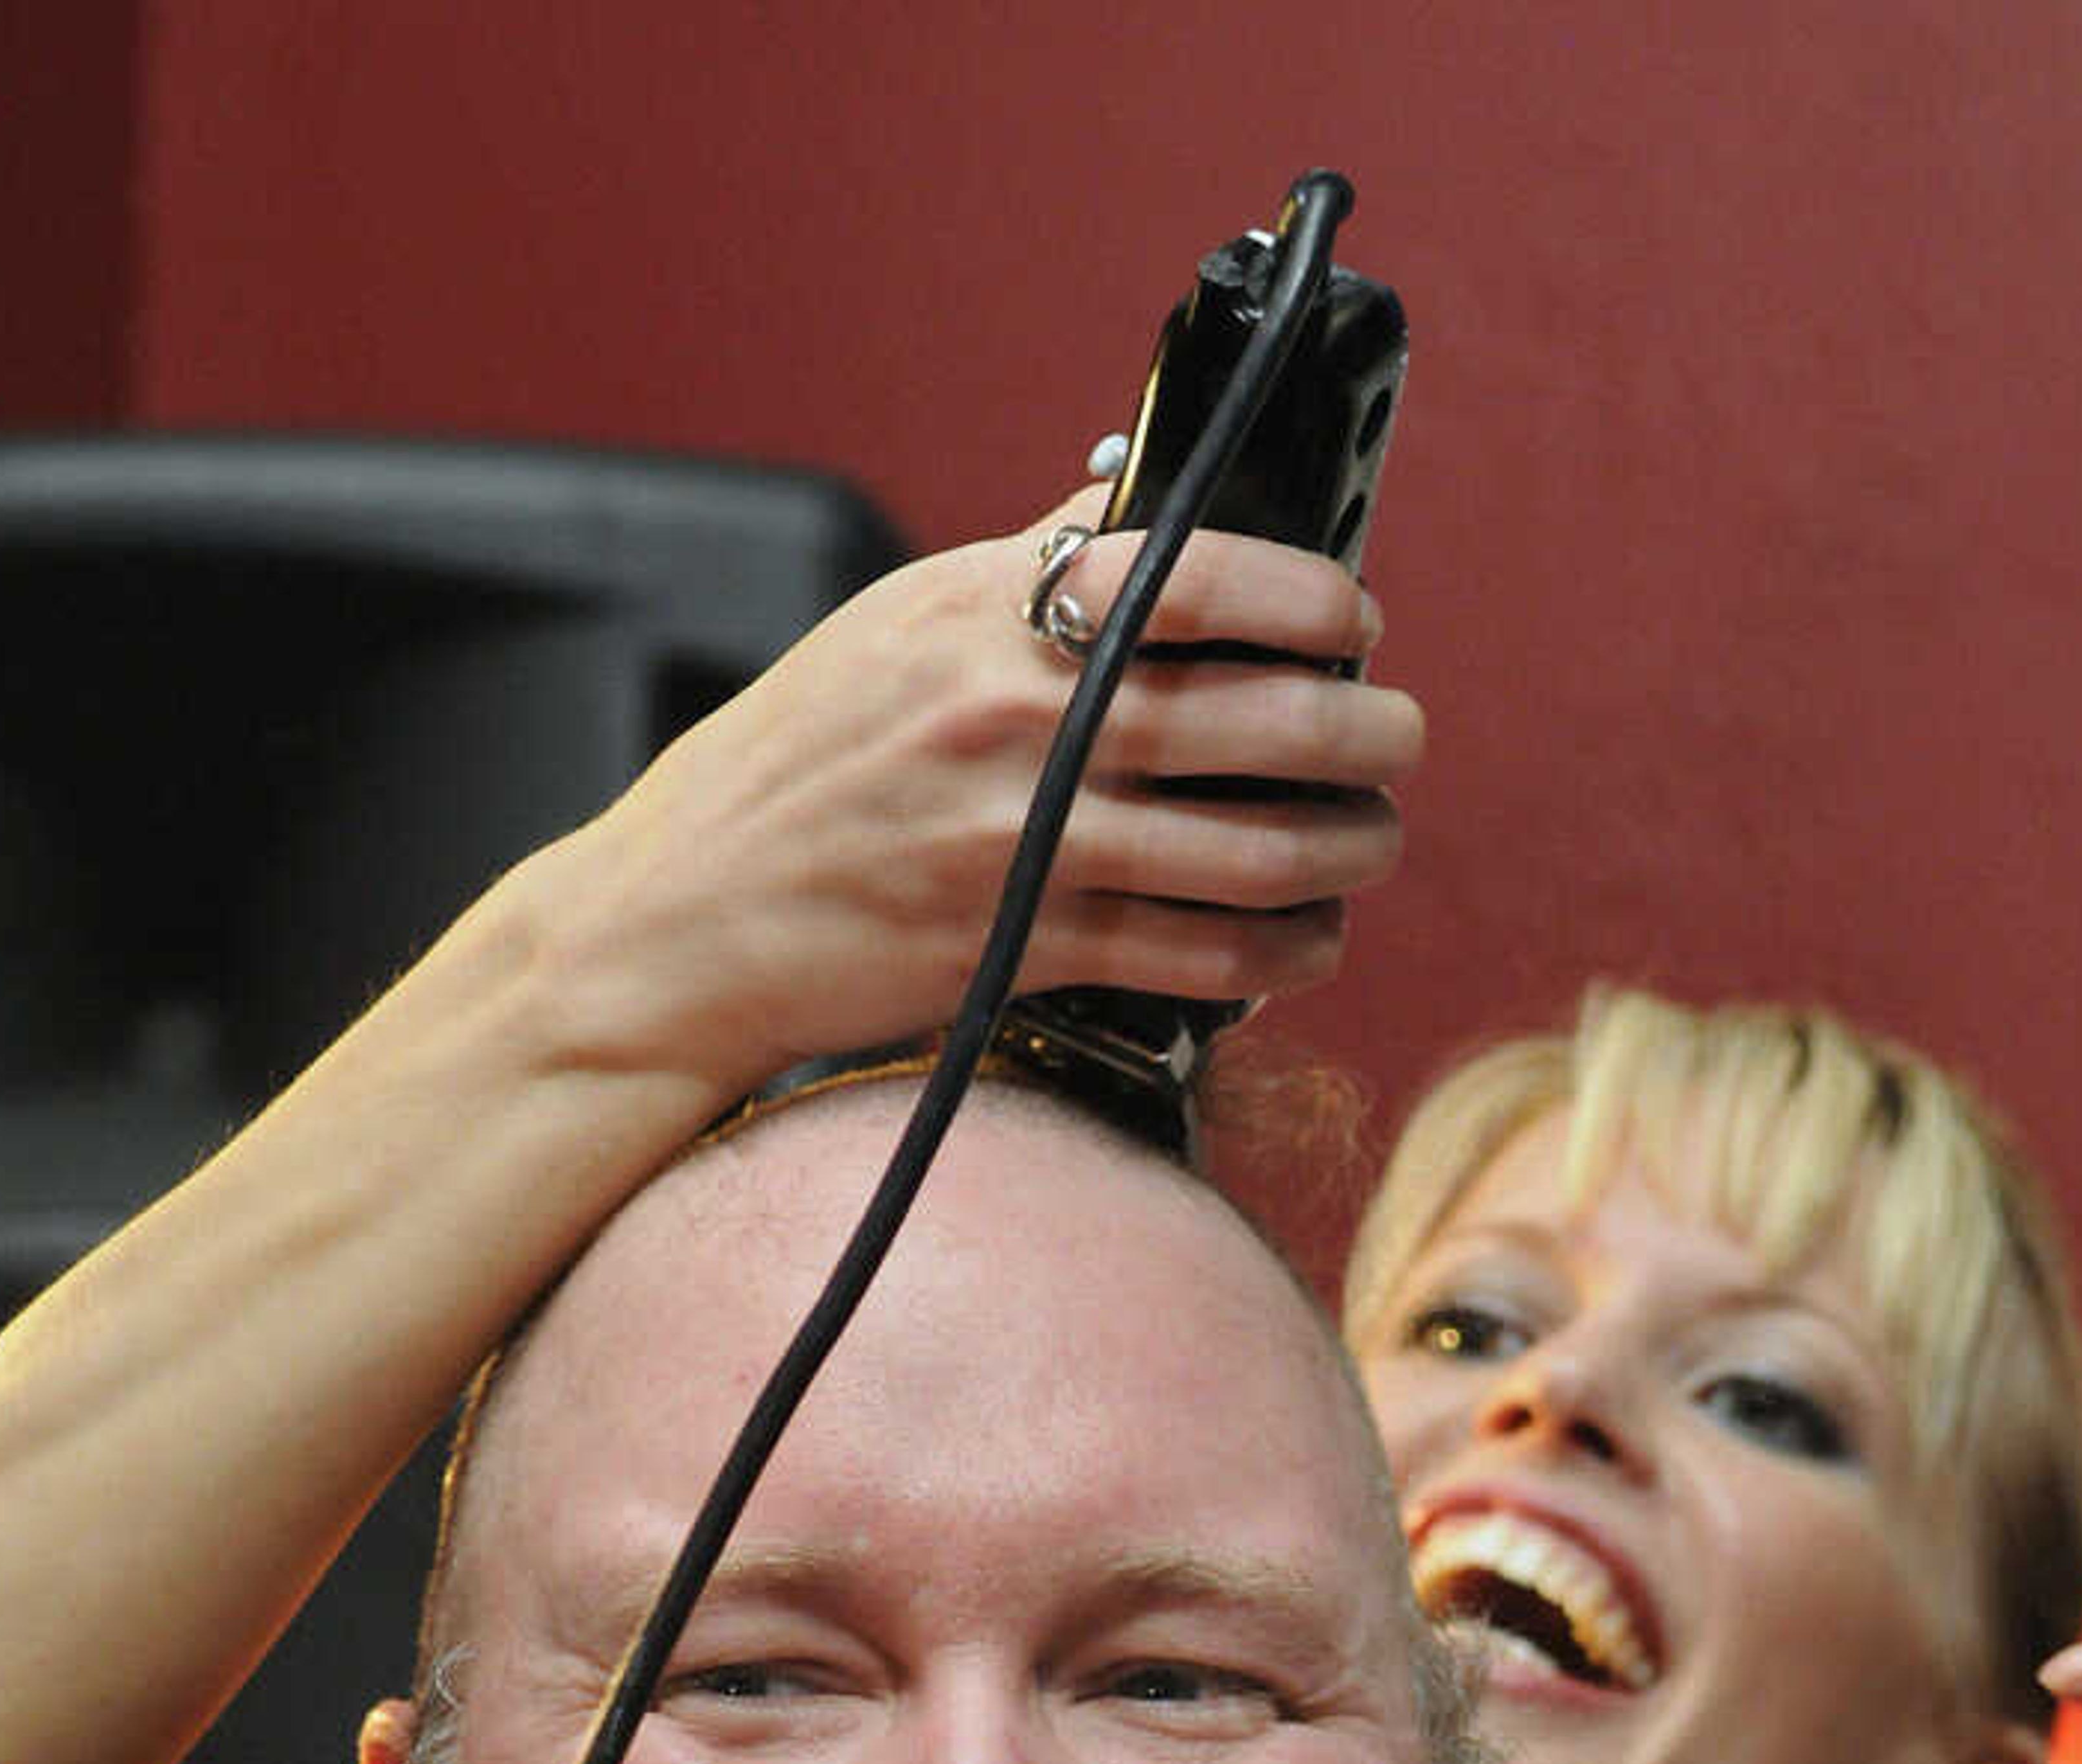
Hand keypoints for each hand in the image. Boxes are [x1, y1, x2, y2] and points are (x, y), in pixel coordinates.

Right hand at [515, 495, 1423, 1101]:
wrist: (686, 918)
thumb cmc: (800, 764)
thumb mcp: (900, 624)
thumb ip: (1029, 564)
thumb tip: (1136, 492)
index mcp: (992, 615)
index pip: (1201, 573)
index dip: (1314, 600)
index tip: (1358, 621)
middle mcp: (1020, 721)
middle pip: (1260, 718)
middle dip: (1368, 734)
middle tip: (1395, 740)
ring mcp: (1029, 843)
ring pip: (1255, 848)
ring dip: (1348, 848)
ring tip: (1371, 839)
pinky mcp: (1029, 950)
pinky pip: (1204, 954)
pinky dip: (1286, 950)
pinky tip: (1311, 938)